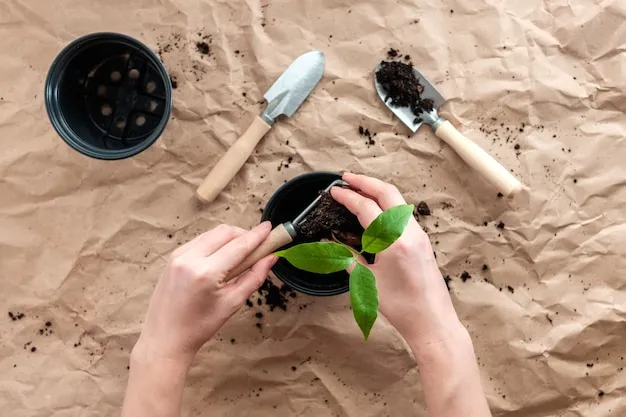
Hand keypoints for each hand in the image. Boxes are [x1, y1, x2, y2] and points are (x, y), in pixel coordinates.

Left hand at [133, 222, 275, 365]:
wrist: (165, 338)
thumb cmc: (199, 326)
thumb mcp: (232, 304)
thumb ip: (254, 277)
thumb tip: (271, 258)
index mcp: (206, 273)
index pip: (238, 245)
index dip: (257, 235)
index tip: (269, 228)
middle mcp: (190, 258)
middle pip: (224, 232)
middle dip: (243, 234)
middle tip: (257, 245)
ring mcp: (178, 256)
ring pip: (211, 233)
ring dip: (229, 237)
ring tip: (240, 253)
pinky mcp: (173, 257)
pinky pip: (199, 240)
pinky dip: (214, 243)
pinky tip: (221, 257)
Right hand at [331, 173, 461, 343]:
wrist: (433, 321)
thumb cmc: (401, 307)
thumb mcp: (367, 283)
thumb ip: (348, 259)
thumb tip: (332, 245)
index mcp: (394, 241)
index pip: (367, 208)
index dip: (348, 197)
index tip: (334, 191)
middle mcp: (409, 232)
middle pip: (387, 193)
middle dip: (365, 182)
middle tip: (347, 177)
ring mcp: (419, 235)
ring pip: (397, 201)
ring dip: (377, 191)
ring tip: (359, 189)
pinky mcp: (423, 241)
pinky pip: (402, 214)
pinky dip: (387, 205)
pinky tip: (376, 210)